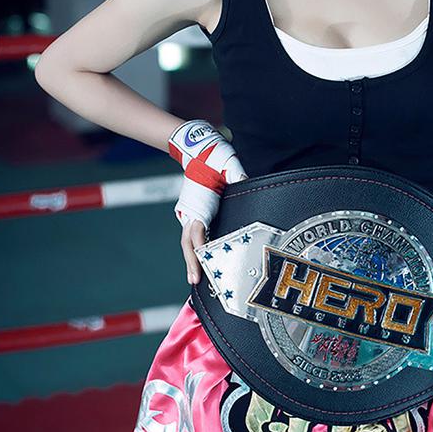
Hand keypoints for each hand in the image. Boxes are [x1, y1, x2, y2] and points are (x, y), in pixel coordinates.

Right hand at [168, 120, 248, 285]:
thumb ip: (235, 173)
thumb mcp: (227, 163)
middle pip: (188, 242)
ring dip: (192, 259)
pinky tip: (204, 262)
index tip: (203, 259)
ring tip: (196, 278)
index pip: (197, 229)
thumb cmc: (213, 156)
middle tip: (195, 280)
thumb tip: (244, 180)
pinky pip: (195, 236)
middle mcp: (191, 211)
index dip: (199, 245)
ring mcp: (191, 213)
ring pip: (189, 241)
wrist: (197, 150)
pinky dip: (197, 250)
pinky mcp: (195, 214)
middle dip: (191, 261)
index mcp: (198, 203)